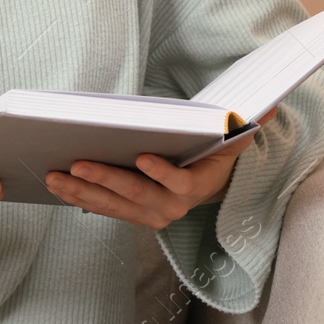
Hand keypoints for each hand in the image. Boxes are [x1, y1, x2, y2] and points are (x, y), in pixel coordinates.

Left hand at [45, 105, 275, 228]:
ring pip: (112, 205)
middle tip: (76, 164)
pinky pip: (103, 208)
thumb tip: (268, 108)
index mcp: (194, 189)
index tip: (143, 157)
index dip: (161, 174)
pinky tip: (58, 185)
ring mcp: (148, 215)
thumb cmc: (213, 156)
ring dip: (80, 191)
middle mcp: (169, 209)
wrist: (208, 186)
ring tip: (54, 176)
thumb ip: (245, 126)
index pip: (178, 184)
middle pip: (134, 194)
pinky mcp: (131, 215)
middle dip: (103, 179)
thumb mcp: (232, 141)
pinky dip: (79, 197)